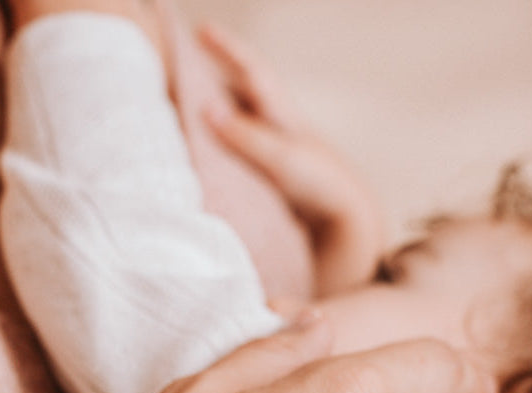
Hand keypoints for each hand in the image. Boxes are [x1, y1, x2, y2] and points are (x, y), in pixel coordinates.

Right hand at [198, 22, 383, 295]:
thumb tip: (206, 107)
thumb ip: (245, 136)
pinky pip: (237, 153)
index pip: (251, 72)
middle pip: (242, 92)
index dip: (227, 49)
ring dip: (215, 112)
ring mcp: (274, 154)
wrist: (346, 224)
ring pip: (239, 123)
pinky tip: (203, 154)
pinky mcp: (269, 179)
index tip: (202, 30)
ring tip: (185, 106)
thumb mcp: (281, 158)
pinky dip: (218, 146)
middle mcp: (278, 129)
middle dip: (217, 75)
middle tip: (186, 61)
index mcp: (283, 115)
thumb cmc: (320, 187)